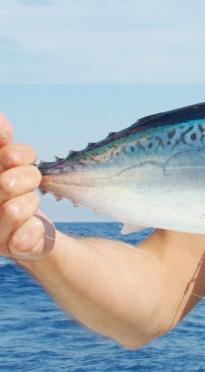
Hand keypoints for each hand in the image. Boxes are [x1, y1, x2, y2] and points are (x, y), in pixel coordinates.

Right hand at [0, 112, 53, 260]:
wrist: (30, 236)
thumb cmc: (14, 192)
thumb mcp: (9, 166)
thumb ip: (2, 144)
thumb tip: (1, 120)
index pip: (8, 158)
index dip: (19, 156)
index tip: (23, 159)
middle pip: (9, 183)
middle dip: (26, 178)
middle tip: (27, 184)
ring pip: (16, 209)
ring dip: (30, 204)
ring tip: (27, 208)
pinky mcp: (9, 251)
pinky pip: (25, 238)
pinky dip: (35, 231)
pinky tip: (32, 230)